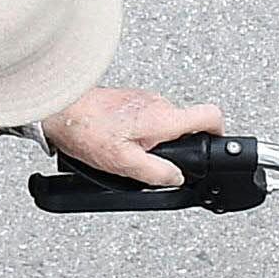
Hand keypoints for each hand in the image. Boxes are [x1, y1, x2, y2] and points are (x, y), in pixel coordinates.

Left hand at [41, 87, 223, 188]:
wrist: (60, 109)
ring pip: (161, 124)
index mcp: (164, 118)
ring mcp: (143, 99)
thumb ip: (157, 173)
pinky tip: (115, 142)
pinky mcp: (129, 99)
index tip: (212, 147)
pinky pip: (144, 119)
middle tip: (150, 161)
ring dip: (150, 141)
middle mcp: (158, 103)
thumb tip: (175, 178)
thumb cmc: (87, 131)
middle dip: (172, 148)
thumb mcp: (124, 164)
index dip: (218, 133)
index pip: (211, 116)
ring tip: (125, 152)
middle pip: (183, 127)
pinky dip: (136, 133)